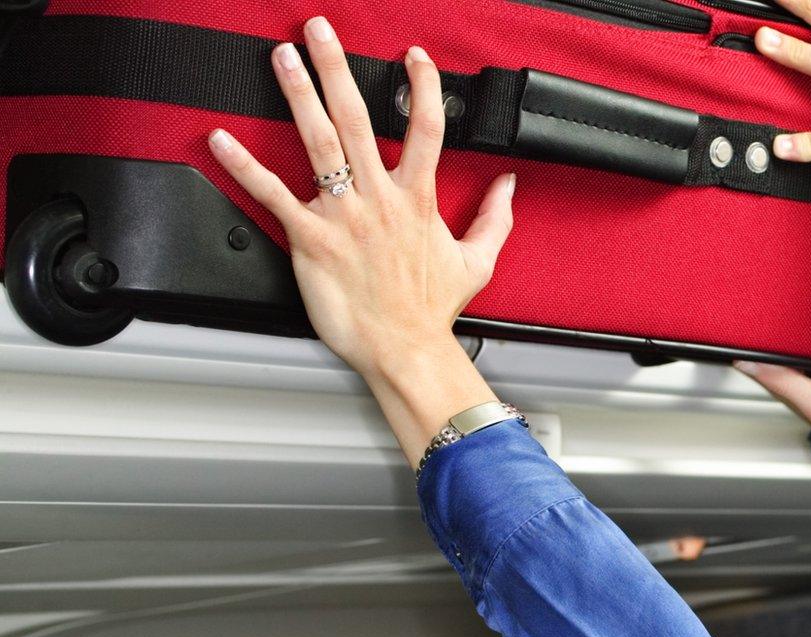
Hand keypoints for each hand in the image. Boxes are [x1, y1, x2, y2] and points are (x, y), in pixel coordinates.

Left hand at [205, 16, 514, 384]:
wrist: (405, 350)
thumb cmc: (432, 311)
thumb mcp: (477, 262)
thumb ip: (494, 218)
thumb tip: (509, 186)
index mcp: (418, 200)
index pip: (426, 129)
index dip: (420, 87)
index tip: (412, 55)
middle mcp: (380, 200)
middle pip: (358, 119)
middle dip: (338, 69)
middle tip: (321, 31)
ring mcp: (344, 217)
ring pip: (319, 143)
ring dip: (299, 95)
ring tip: (282, 58)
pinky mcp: (311, 239)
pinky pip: (273, 195)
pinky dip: (244, 165)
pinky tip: (221, 139)